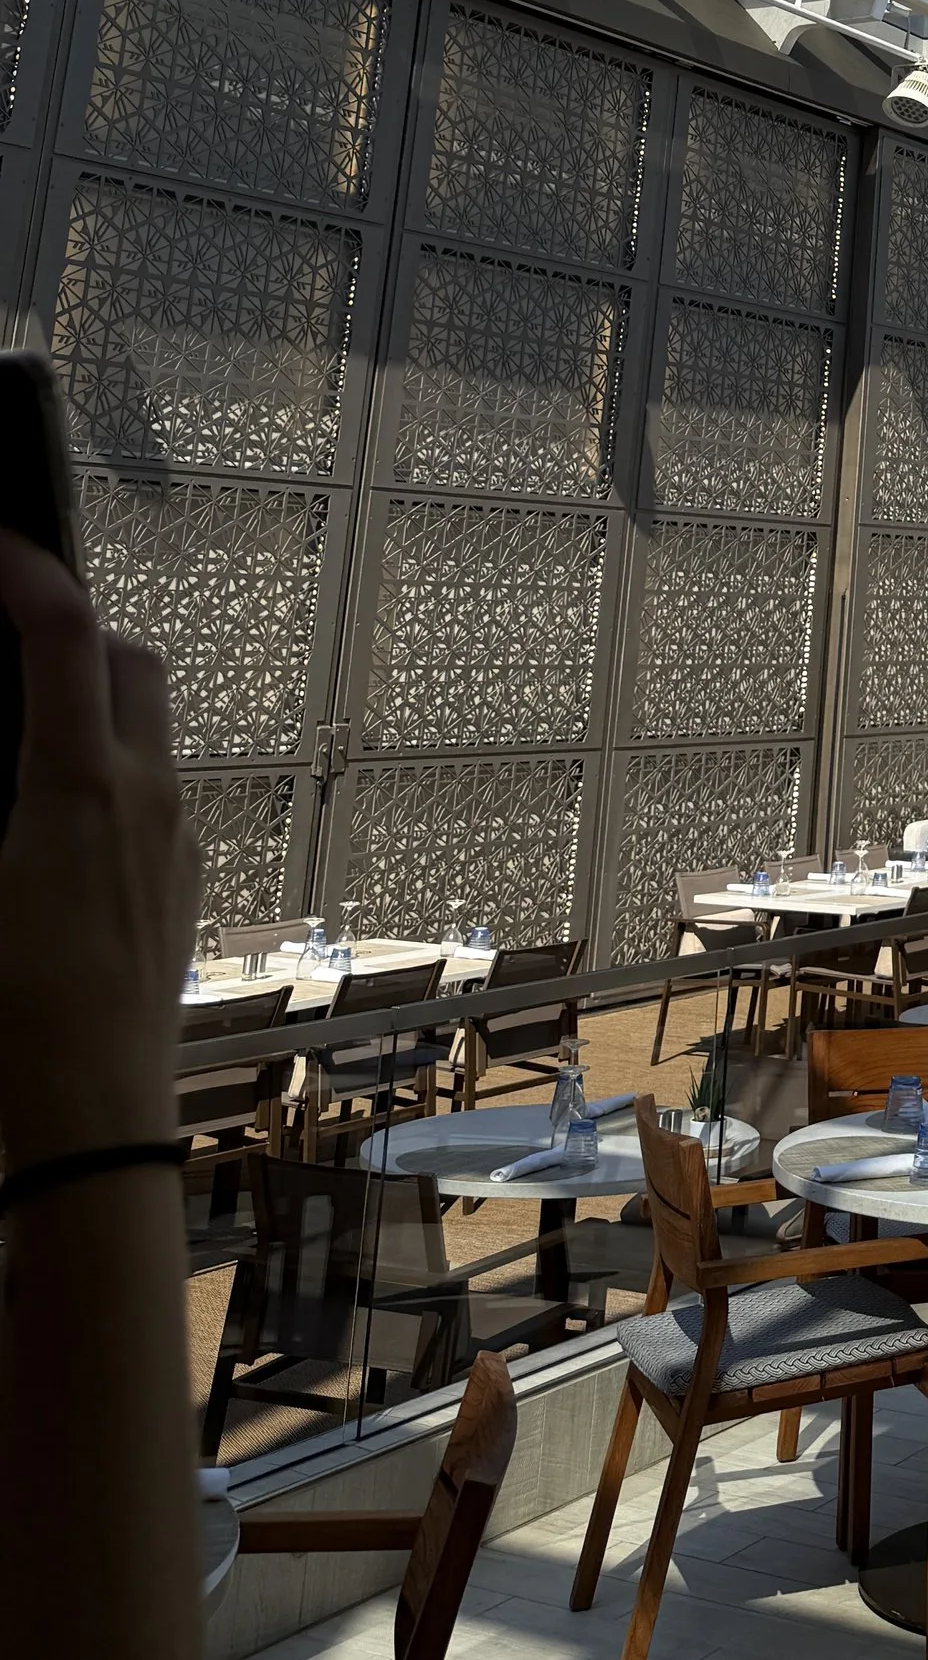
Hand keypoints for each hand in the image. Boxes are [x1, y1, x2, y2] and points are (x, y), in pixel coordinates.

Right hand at [0, 531, 194, 1170]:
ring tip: (29, 714)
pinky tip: (59, 807)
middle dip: (77, 628)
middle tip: (16, 625)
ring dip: (94, 700)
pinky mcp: (179, 882)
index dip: (34, 577)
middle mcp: (145, 796)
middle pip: (130, 663)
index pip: (67, 640)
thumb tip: (9, 747)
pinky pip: (151, 792)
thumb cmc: (12, 1015)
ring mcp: (174, 838)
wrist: (94, 1113)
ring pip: (146, 729)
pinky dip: (109, 766)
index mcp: (82, 785)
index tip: (4, 546)